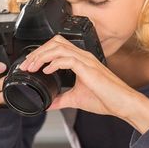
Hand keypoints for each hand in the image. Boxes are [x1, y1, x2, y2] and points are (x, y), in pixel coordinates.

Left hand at [18, 36, 148, 131]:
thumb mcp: (76, 99)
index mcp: (81, 60)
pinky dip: (54, 63)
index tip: (29, 65)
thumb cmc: (106, 99)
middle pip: (55, 43)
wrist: (122, 104)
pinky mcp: (88, 68)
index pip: (57, 47)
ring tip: (32, 67)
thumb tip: (48, 104)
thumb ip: (61, 99)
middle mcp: (83, 56)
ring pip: (59, 48)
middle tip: (26, 65)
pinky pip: (68, 59)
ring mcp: (86, 61)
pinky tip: (46, 70)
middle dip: (37, 52)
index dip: (41, 53)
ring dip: (42, 56)